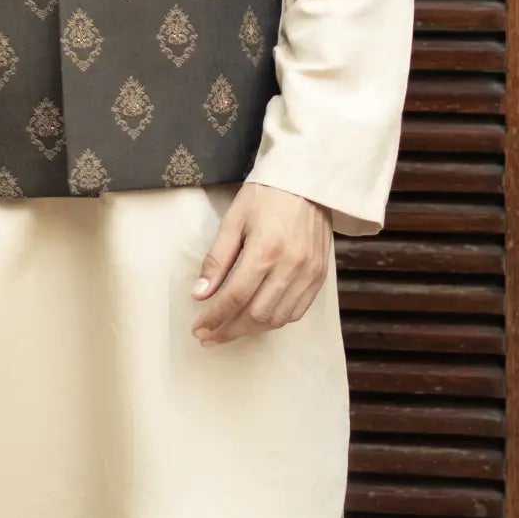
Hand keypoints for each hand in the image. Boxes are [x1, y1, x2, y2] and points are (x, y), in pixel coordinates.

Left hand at [191, 181, 331, 345]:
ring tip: (230, 330)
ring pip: (277, 318)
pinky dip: (276, 321)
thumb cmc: (266, 195)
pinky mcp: (319, 275)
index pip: (235, 297)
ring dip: (251, 329)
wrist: (308, 181)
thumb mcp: (233, 221)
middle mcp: (290, 266)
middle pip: (256, 314)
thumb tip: (200, 294)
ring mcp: (309, 272)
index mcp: (265, 250)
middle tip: (208, 336)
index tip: (198, 328)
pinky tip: (258, 320)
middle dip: (228, 330)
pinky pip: (298, 311)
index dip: (214, 317)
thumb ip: (216, 260)